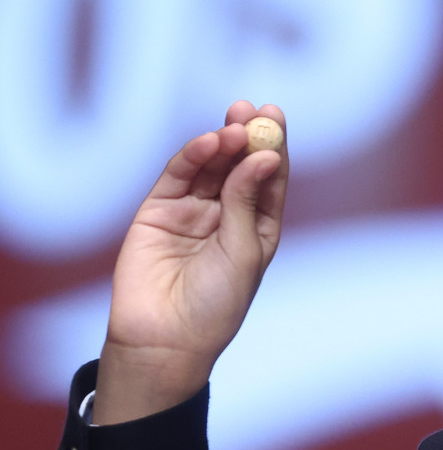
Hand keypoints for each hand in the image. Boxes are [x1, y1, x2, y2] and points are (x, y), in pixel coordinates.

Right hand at [93, 102, 288, 424]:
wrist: (166, 340)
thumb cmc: (216, 305)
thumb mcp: (244, 251)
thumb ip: (247, 202)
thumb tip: (264, 156)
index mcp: (258, 226)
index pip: (269, 177)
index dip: (274, 146)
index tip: (276, 116)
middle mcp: (226, 214)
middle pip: (240, 164)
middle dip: (248, 136)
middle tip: (256, 110)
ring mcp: (192, 211)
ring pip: (210, 166)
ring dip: (224, 142)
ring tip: (235, 124)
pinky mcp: (158, 211)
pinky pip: (179, 177)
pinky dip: (194, 156)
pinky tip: (211, 141)